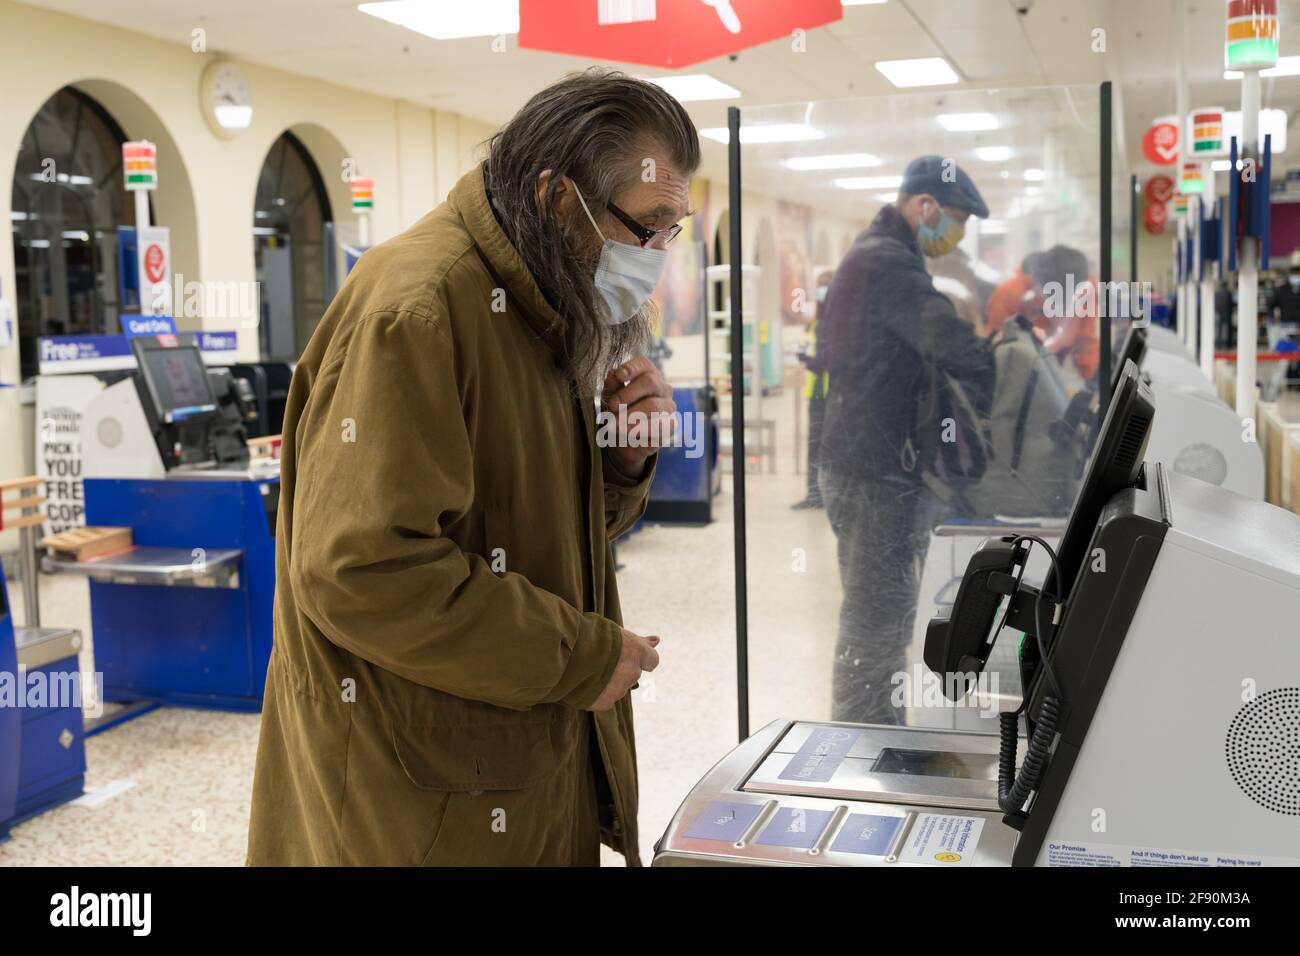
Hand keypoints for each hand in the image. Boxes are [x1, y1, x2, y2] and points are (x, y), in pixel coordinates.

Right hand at [587, 628, 659, 711]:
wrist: (563, 653)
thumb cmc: (587, 635)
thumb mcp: (615, 632)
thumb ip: (638, 641)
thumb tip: (658, 640)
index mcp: (637, 651)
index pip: (652, 660)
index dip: (641, 660)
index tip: (629, 657)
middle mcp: (632, 672)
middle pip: (632, 674)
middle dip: (621, 671)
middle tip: (600, 662)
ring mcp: (619, 690)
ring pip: (617, 688)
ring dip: (607, 682)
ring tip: (586, 670)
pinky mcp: (605, 703)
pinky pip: (604, 699)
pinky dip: (596, 694)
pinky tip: (583, 683)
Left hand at [602, 356, 675, 474]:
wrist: (623, 439)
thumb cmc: (618, 412)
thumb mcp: (610, 397)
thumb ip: (612, 385)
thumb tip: (614, 376)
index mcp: (647, 374)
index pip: (644, 364)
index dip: (632, 368)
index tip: (619, 376)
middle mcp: (662, 387)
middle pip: (650, 382)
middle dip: (627, 394)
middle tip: (612, 406)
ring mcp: (669, 406)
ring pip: (653, 405)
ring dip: (630, 415)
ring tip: (613, 425)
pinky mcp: (670, 425)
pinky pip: (659, 425)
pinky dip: (640, 430)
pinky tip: (629, 434)